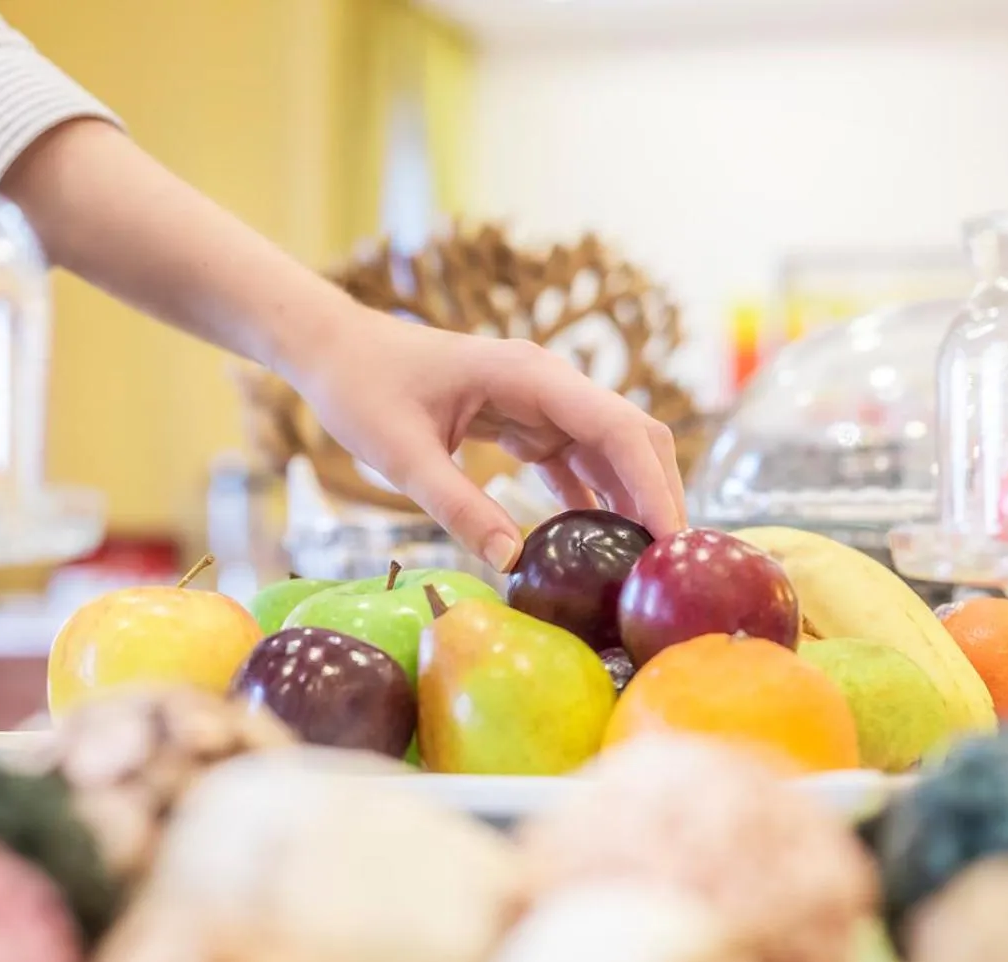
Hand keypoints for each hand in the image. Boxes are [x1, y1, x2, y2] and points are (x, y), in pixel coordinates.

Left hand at [295, 308, 687, 571]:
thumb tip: (511, 562)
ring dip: (631, 501)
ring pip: (611, 451)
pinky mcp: (525, 421)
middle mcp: (549, 384)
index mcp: (530, 376)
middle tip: (669, 564)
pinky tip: (598, 547)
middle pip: (632, 438)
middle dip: (658, 495)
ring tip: (643, 563)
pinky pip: (576, 461)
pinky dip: (593, 499)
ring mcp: (541, 401)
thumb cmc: (361, 389)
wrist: (334, 351)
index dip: (654, 485)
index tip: (673, 540)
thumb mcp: (400, 455)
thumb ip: (456, 505)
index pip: (618, 429)